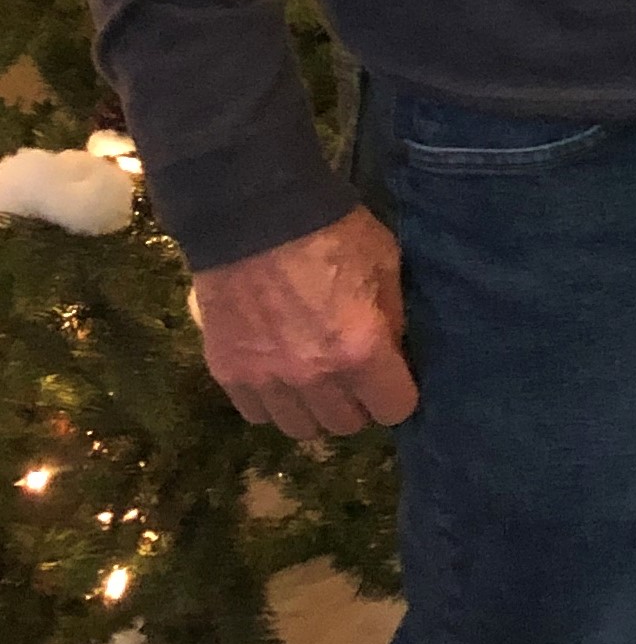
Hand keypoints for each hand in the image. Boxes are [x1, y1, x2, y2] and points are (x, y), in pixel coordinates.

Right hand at [191, 207, 416, 442]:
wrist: (255, 215)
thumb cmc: (333, 232)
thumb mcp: (385, 262)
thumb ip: (393, 316)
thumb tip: (395, 352)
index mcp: (360, 350)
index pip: (394, 410)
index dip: (398, 394)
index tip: (393, 377)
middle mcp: (313, 377)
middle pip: (345, 426)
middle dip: (358, 404)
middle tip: (355, 376)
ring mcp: (266, 379)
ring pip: (299, 428)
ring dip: (314, 409)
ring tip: (316, 378)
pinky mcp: (228, 372)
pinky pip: (256, 413)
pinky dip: (272, 401)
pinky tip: (279, 373)